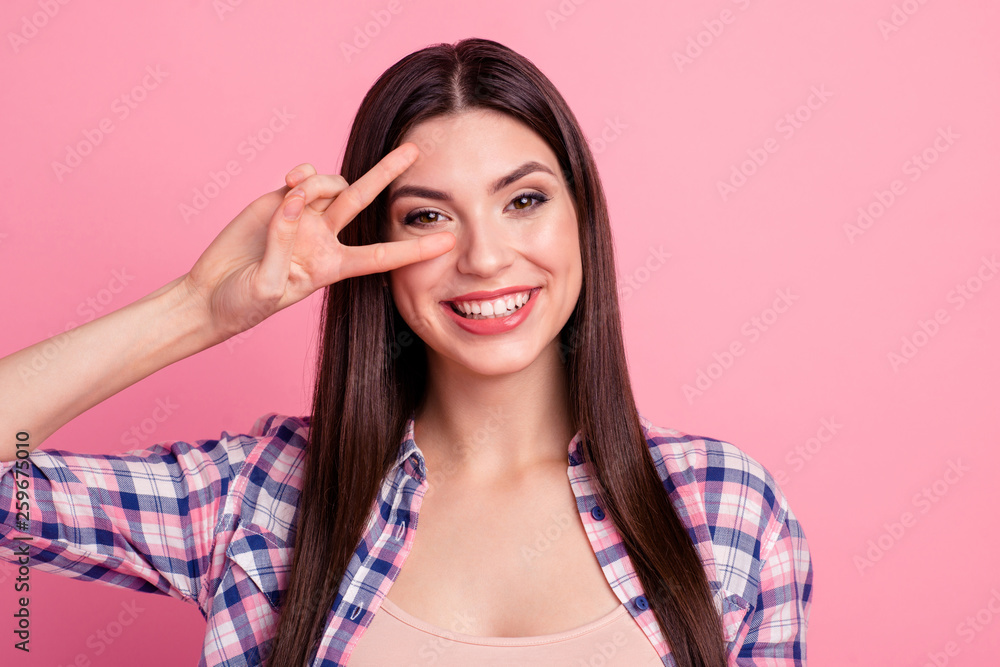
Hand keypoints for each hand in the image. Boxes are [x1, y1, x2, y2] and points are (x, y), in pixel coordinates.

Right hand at [179, 142, 453, 340]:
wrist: (209, 295)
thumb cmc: (242, 304)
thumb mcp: (267, 287)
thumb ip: (283, 246)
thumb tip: (295, 202)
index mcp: (332, 267)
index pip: (381, 256)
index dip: (414, 250)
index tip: (448, 242)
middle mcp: (325, 237)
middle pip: (365, 201)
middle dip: (389, 174)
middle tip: (414, 150)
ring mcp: (303, 216)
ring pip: (331, 184)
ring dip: (320, 182)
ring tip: (295, 195)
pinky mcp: (279, 200)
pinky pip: (302, 177)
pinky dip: (301, 175)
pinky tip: (290, 182)